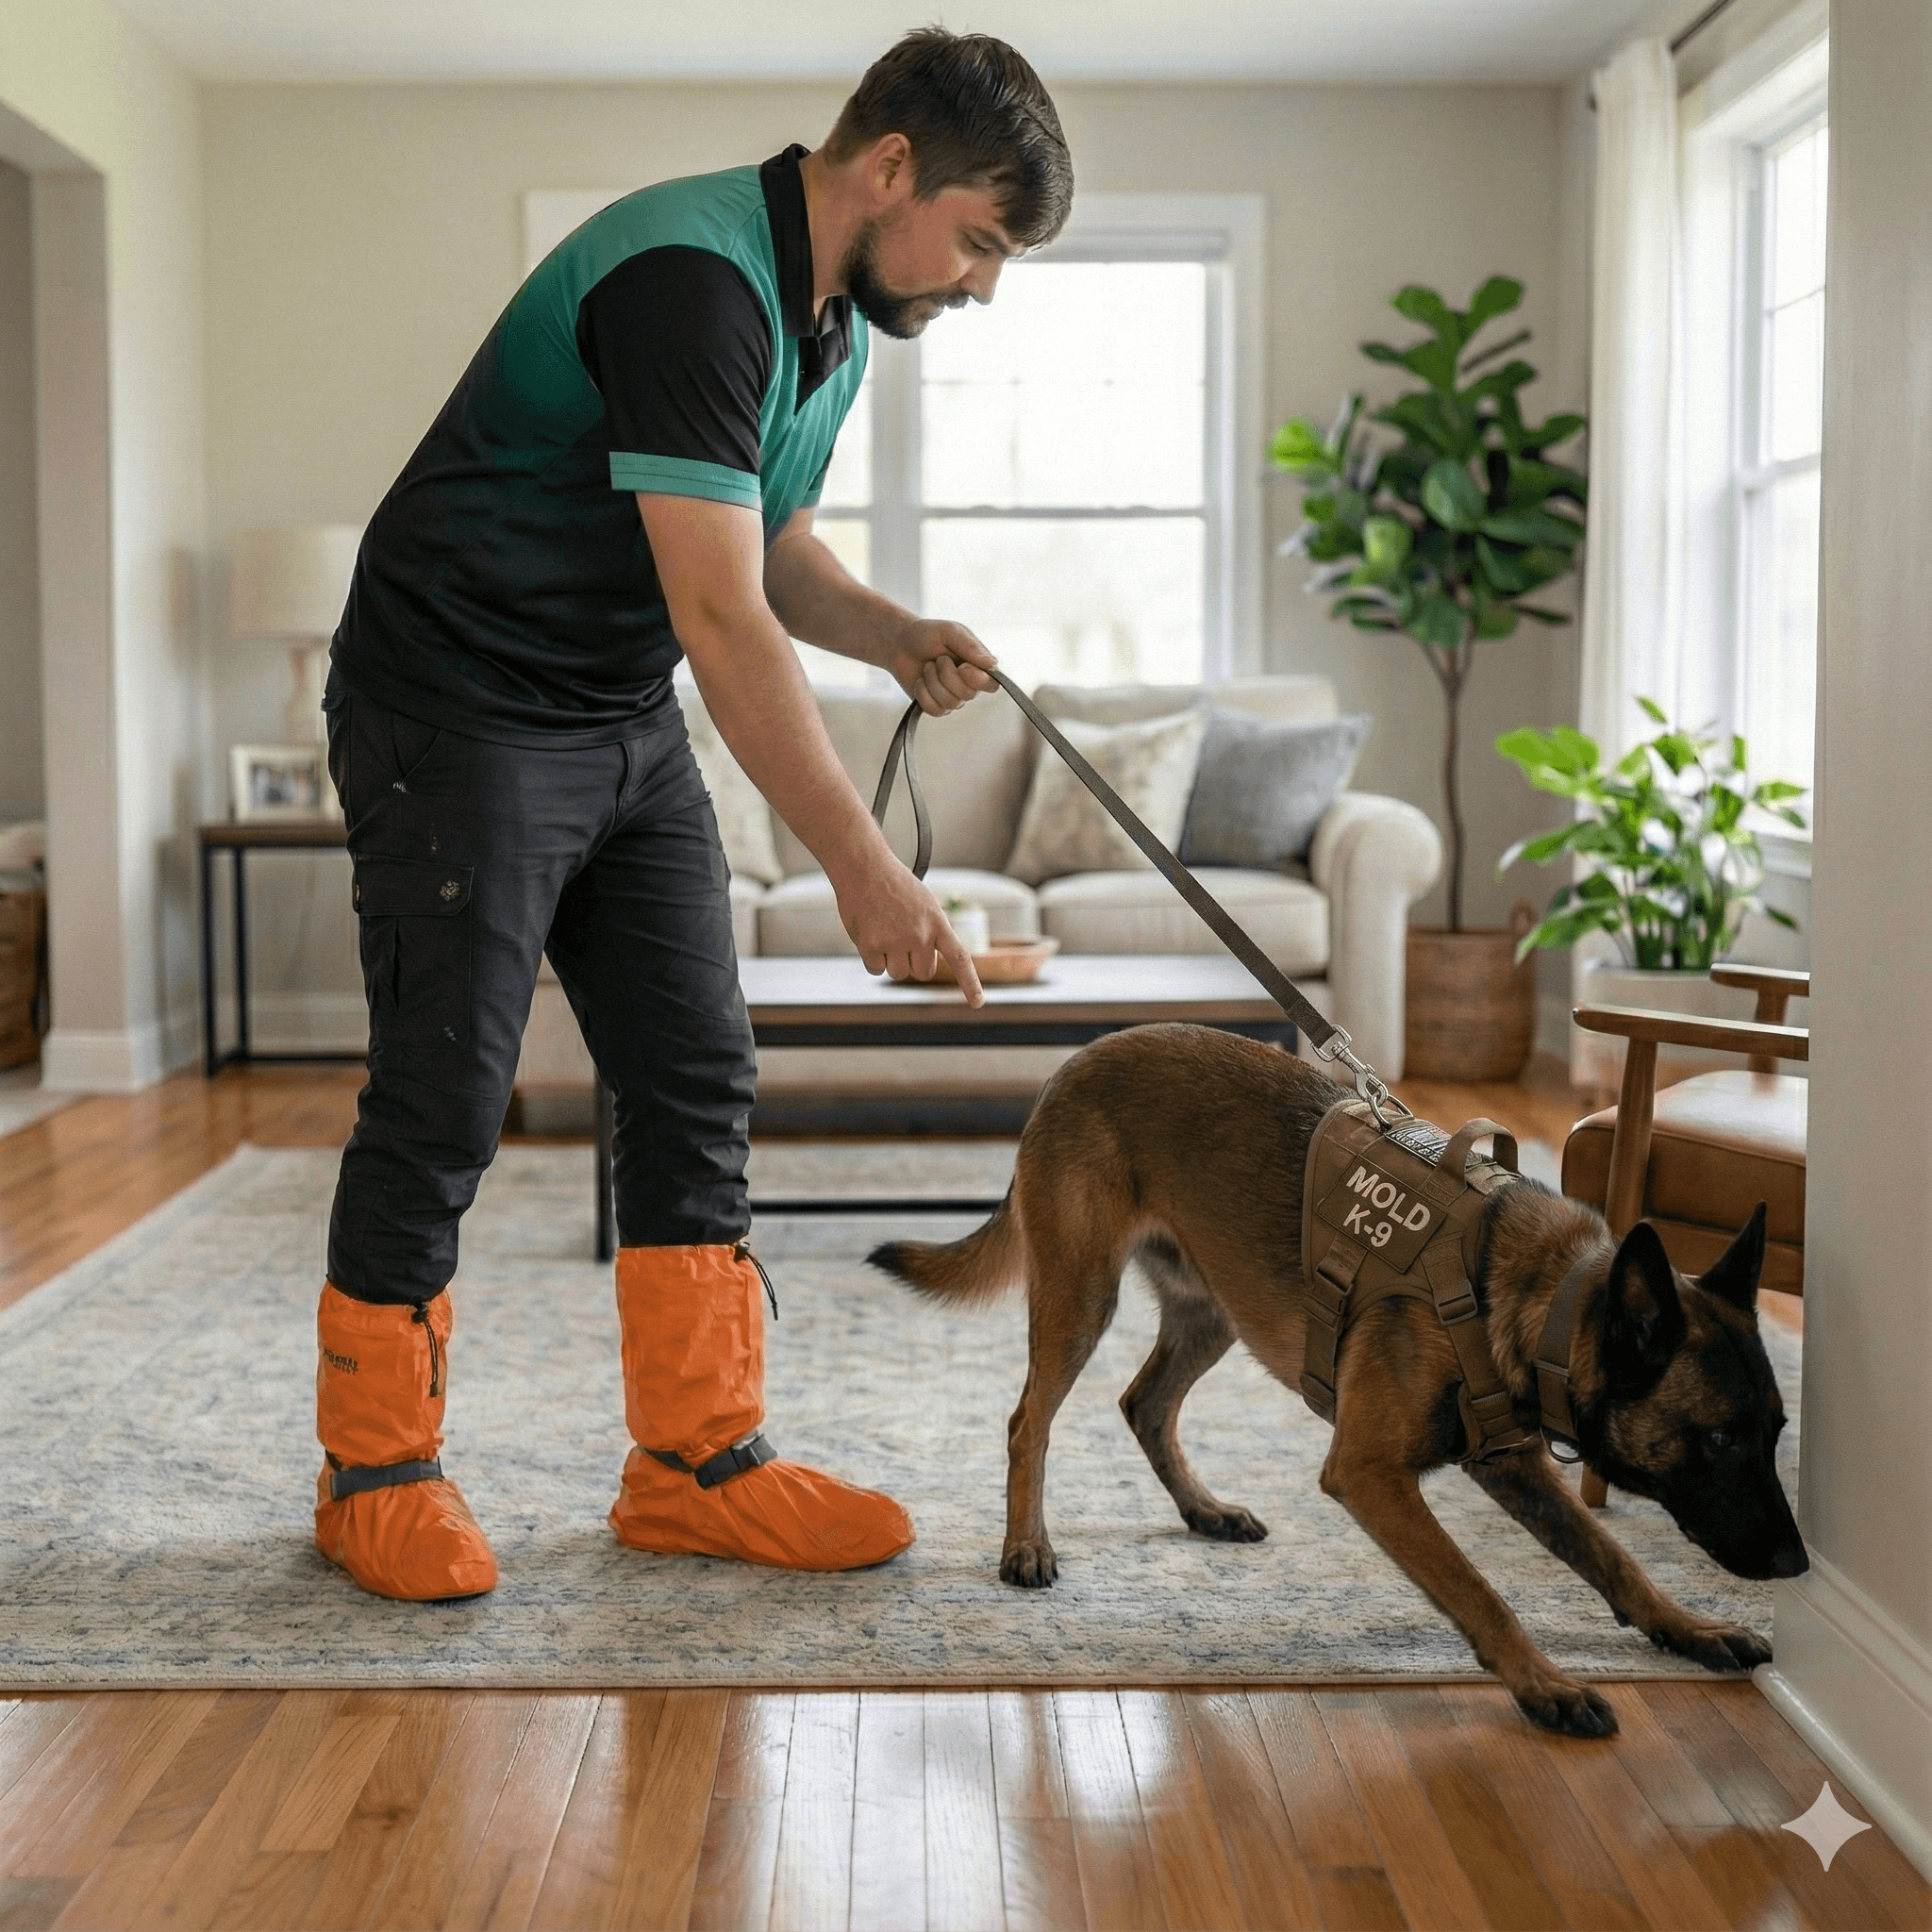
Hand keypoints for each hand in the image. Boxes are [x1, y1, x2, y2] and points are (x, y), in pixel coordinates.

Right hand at [834, 850, 985, 1005]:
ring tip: (883, 931)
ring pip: (898, 973)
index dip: (970, 983)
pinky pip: (875, 969)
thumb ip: (931, 930)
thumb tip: (927, 961)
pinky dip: (871, 958)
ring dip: (890, 961)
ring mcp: (896, 941)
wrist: (864, 866)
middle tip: (900, 939)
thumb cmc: (893, 884)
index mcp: (937, 923)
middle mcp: (920, 935)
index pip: (959, 958)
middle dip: (913, 962)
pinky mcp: (872, 946)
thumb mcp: (924, 903)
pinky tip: (868, 934)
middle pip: (923, 973)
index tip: (978, 1004)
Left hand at [887, 618, 999, 716]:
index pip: (992, 685)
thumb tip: (993, 664)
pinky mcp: (935, 707)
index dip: (977, 680)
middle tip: (938, 659)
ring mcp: (952, 698)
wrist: (900, 643)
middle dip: (947, 675)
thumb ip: (971, 646)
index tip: (962, 666)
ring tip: (928, 667)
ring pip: (950, 703)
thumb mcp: (950, 632)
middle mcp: (968, 685)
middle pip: (968, 694)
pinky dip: (923, 693)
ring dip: (933, 681)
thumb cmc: (928, 635)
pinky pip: (934, 710)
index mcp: (977, 667)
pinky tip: (920, 681)